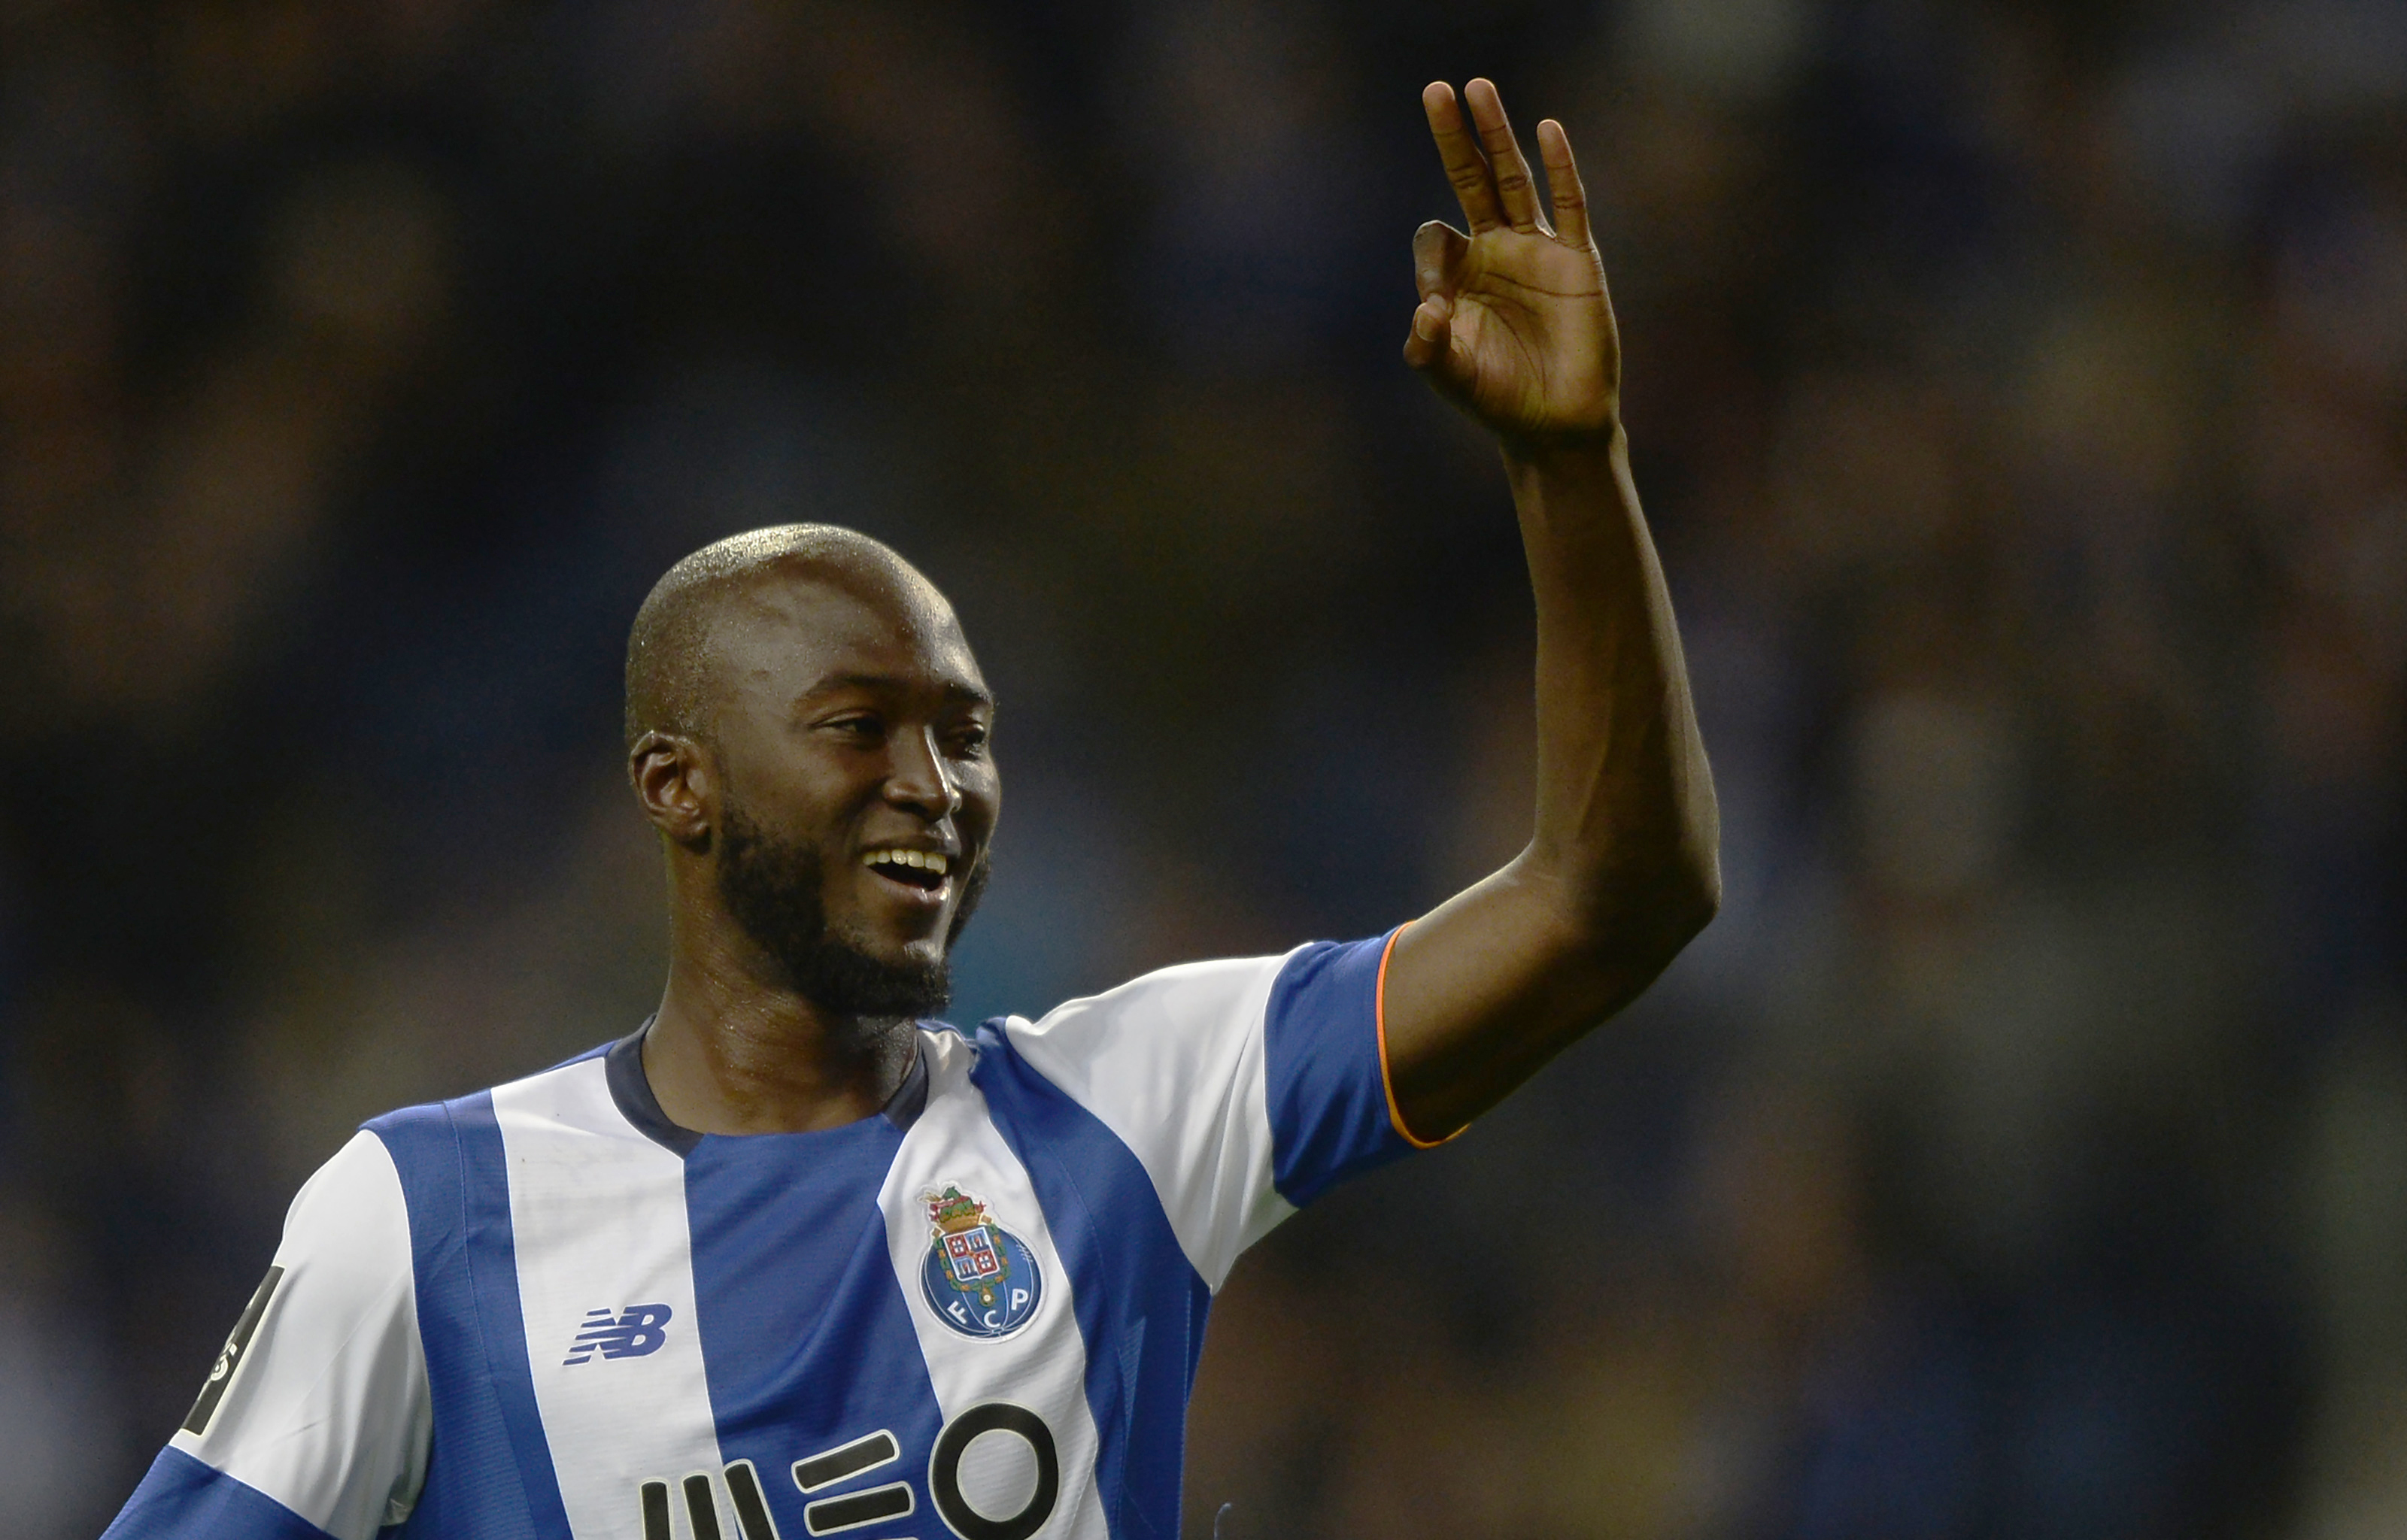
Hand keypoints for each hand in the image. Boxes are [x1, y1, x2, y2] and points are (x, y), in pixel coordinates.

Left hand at [1404, 80, 1620, 449]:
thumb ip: (1427, 348)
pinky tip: (1548, 130)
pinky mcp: (1577, 262)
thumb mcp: (1450, 375)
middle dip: (1454, 138)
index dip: (1431, 256)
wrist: (1555, 425)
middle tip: (1435, 90)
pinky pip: (1570, 205)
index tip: (1436, 302)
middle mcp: (1497, 252)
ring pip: (1514, 179)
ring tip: (1477, 88)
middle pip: (1472, 180)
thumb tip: (1424, 309)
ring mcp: (1537, 251)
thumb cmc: (1498, 399)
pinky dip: (1561, 168)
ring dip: (1496, 135)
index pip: (1435, 236)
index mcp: (1460, 276)